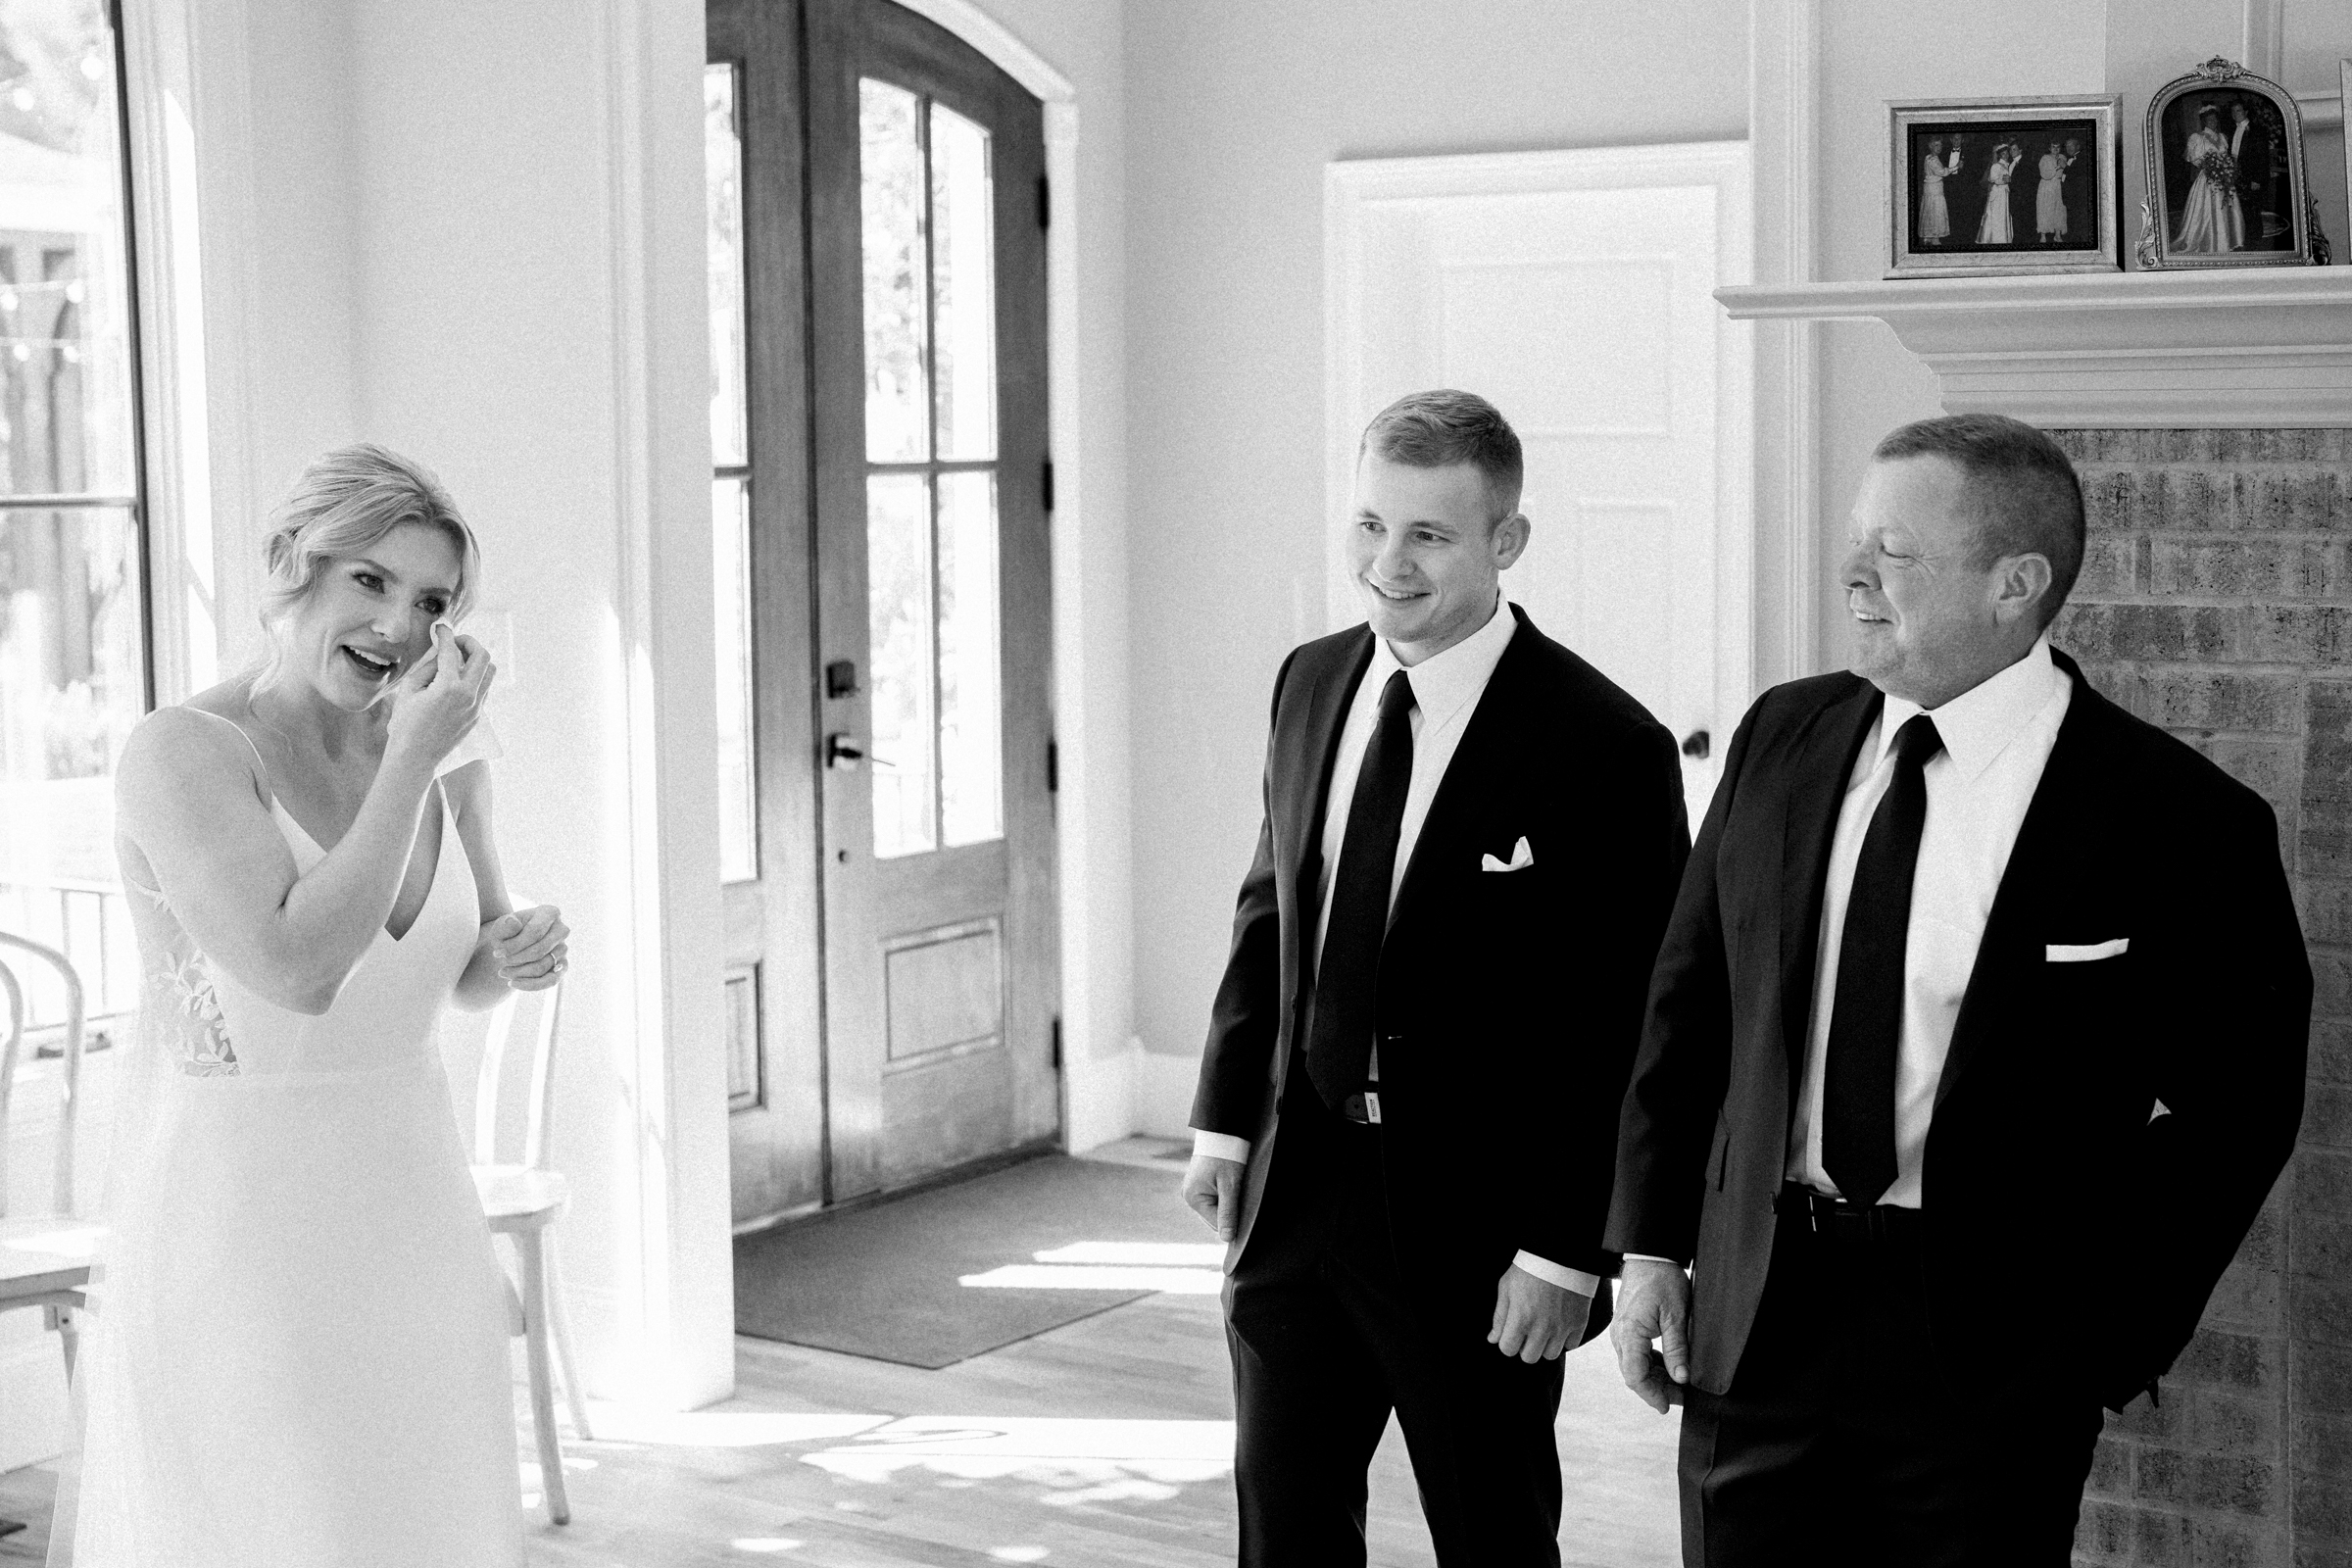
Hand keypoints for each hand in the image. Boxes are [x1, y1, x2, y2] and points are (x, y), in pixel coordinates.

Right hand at [385, 621, 493, 767]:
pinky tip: (458, 680)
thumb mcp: (409, 690)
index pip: (451, 651)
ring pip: (490, 672)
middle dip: (470, 643)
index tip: (442, 627)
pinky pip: (484, 689)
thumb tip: (439, 652)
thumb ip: (427, 667)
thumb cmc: (406, 725)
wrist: (415, 757)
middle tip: (455, 642)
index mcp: (448, 687)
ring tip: (458, 661)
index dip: (446, 635)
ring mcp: (477, 707)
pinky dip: (475, 678)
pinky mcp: (478, 716)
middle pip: (483, 656)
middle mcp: (468, 696)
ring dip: (476, 661)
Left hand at [484, 904, 568, 989]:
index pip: (535, 932)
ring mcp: (564, 949)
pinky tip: (513, 983)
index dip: (514, 946)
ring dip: (519, 972)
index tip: (496, 953)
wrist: (513, 942)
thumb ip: (505, 925)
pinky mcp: (562, 966)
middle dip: (516, 959)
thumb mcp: (501, 926)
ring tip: (503, 972)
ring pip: (543, 967)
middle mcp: (562, 930)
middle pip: (540, 950)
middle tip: (500, 961)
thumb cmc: (508, 932)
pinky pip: (551, 980)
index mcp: (550, 913)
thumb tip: (513, 923)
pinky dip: (531, 985)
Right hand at [1181, 1153, 1245, 1241]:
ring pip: (1216, 1209)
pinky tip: (1232, 1186)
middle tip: (1242, 1195)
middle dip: (1230, 1211)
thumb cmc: (1226, 1155)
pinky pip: (1215, 1199)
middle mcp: (1190, 1196)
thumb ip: (1228, 1212)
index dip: (1233, 1221)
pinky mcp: (1200, 1185)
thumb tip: (1227, 1238)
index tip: (1246, 1210)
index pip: (1216, 1224)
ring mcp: (1194, 1190)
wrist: (1223, 1130)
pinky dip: (1225, 1196)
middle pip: (1215, 1218)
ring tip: (1237, 1187)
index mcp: (1193, 1197)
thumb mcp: (1230, 1185)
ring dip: (1228, 1204)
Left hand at [1488, 1266, 1589, 1363]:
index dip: (1507, 1342)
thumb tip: (1493, 1339)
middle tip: (1527, 1331)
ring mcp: (1562, 1327)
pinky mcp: (1579, 1322)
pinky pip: (1571, 1345)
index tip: (1511, 1332)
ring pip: (1550, 1355)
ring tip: (1544, 1327)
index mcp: (1520, 1319)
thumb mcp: (1506, 1287)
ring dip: (1545, 1345)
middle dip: (1525, 1347)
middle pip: (1529, 1357)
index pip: (1508, 1349)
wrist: (1561, 1253)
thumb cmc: (1529, 1268)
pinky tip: (1559, 1324)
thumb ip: (1500, 1316)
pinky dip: (1565, 1339)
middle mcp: (1542, 1328)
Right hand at [1613, 1257, 1692, 1413]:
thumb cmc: (1662, 1279)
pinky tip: (1670, 1367)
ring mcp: (1622, 1332)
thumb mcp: (1676, 1315)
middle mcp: (1620, 1336)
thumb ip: (1677, 1349)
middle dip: (1658, 1390)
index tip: (1668, 1407)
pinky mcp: (1628, 1328)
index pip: (1635, 1376)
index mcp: (1629, 1334)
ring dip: (1656, 1379)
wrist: (1649, 1256)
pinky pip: (1637, 1355)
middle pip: (1634, 1375)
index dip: (1652, 1395)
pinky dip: (1653, 1365)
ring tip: (1680, 1386)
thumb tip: (1681, 1378)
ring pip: (1636, 1366)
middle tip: (1683, 1398)